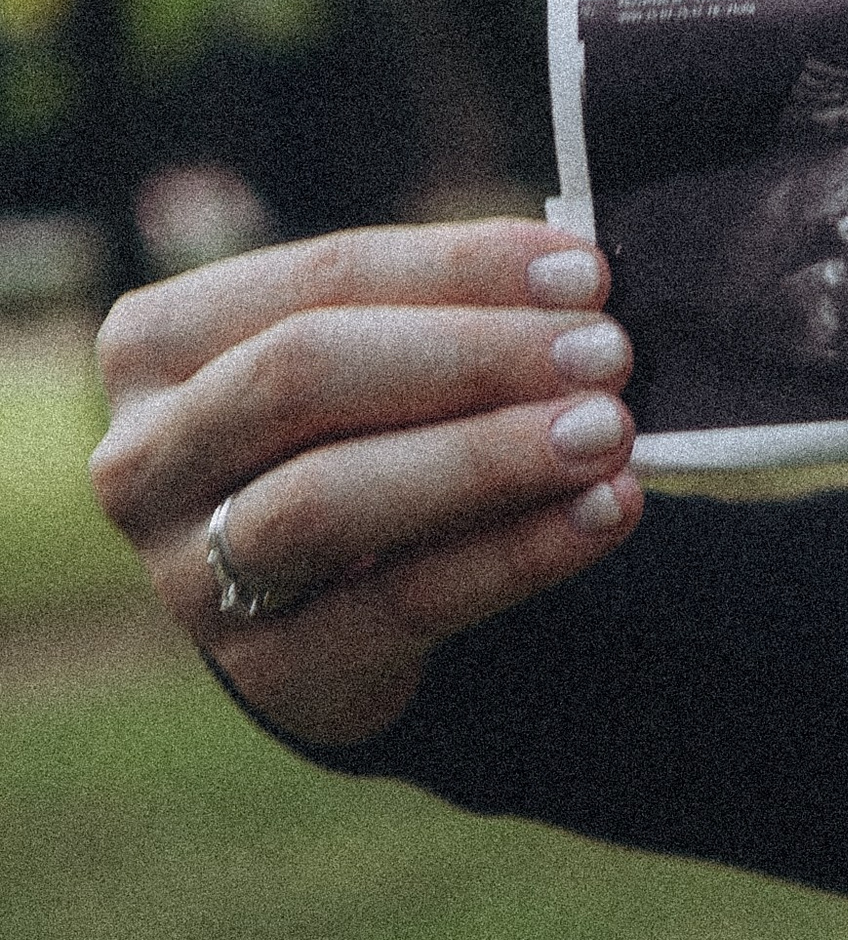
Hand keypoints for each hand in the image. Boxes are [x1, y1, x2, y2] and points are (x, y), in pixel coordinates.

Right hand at [89, 220, 645, 750]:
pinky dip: (516, 554)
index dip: (457, 270)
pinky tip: (601, 515)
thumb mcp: (366, 382)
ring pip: (332, 496)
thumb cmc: (352, 458)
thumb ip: (436, 327)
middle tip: (605, 353)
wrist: (315, 628)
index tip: (586, 273)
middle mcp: (147, 456)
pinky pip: (405, 602)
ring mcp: (192, 573)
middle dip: (471, 358)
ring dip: (487, 457)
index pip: (318, 280)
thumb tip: (579, 281)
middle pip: (305, 376)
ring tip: (609, 434)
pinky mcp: (271, 669)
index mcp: (157, 345)